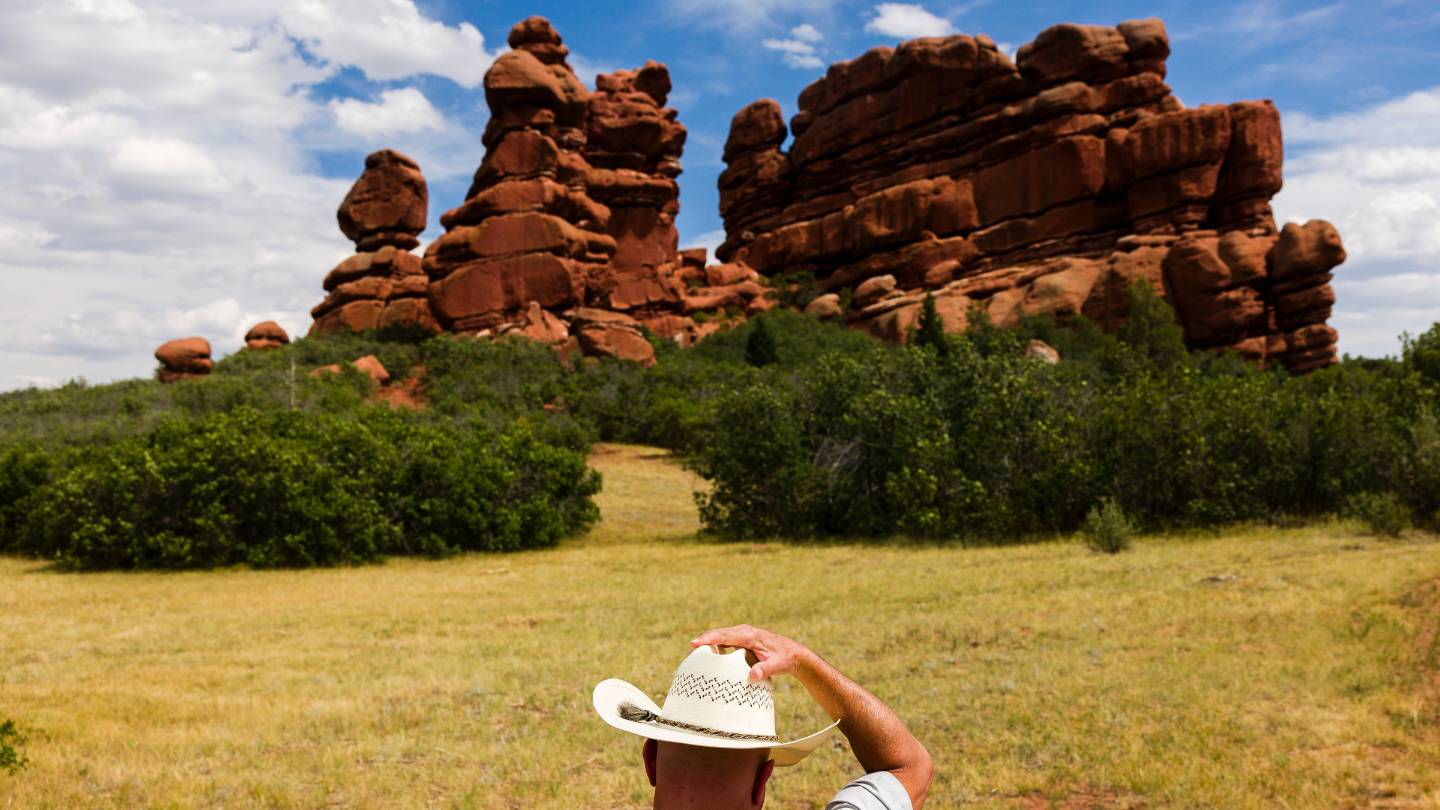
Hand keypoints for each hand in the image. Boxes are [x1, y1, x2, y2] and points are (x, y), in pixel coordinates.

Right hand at [692, 625, 811, 682]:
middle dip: (705, 639)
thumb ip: (766, 669)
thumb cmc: (785, 659)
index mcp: (751, 636)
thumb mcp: (778, 665)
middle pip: (720, 633)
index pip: (727, 635)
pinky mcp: (741, 641)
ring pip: (720, 636)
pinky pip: (724, 641)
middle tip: (691, 649)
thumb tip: (753, 676)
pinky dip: (714, 645)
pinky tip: (707, 655)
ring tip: (694, 654)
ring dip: (708, 642)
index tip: (696, 643)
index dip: (711, 638)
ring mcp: (742, 635)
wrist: (792, 653)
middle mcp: (744, 632)